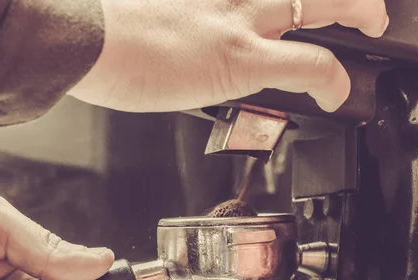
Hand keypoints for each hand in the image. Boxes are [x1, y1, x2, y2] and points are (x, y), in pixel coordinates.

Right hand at [70, 0, 388, 112]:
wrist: (85, 40)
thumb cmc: (103, 34)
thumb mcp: (146, 20)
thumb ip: (173, 30)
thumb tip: (175, 50)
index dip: (280, 2)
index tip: (285, 9)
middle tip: (359, 1)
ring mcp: (238, 23)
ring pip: (319, 3)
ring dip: (354, 11)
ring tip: (370, 24)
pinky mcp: (239, 60)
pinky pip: (308, 66)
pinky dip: (331, 79)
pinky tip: (338, 94)